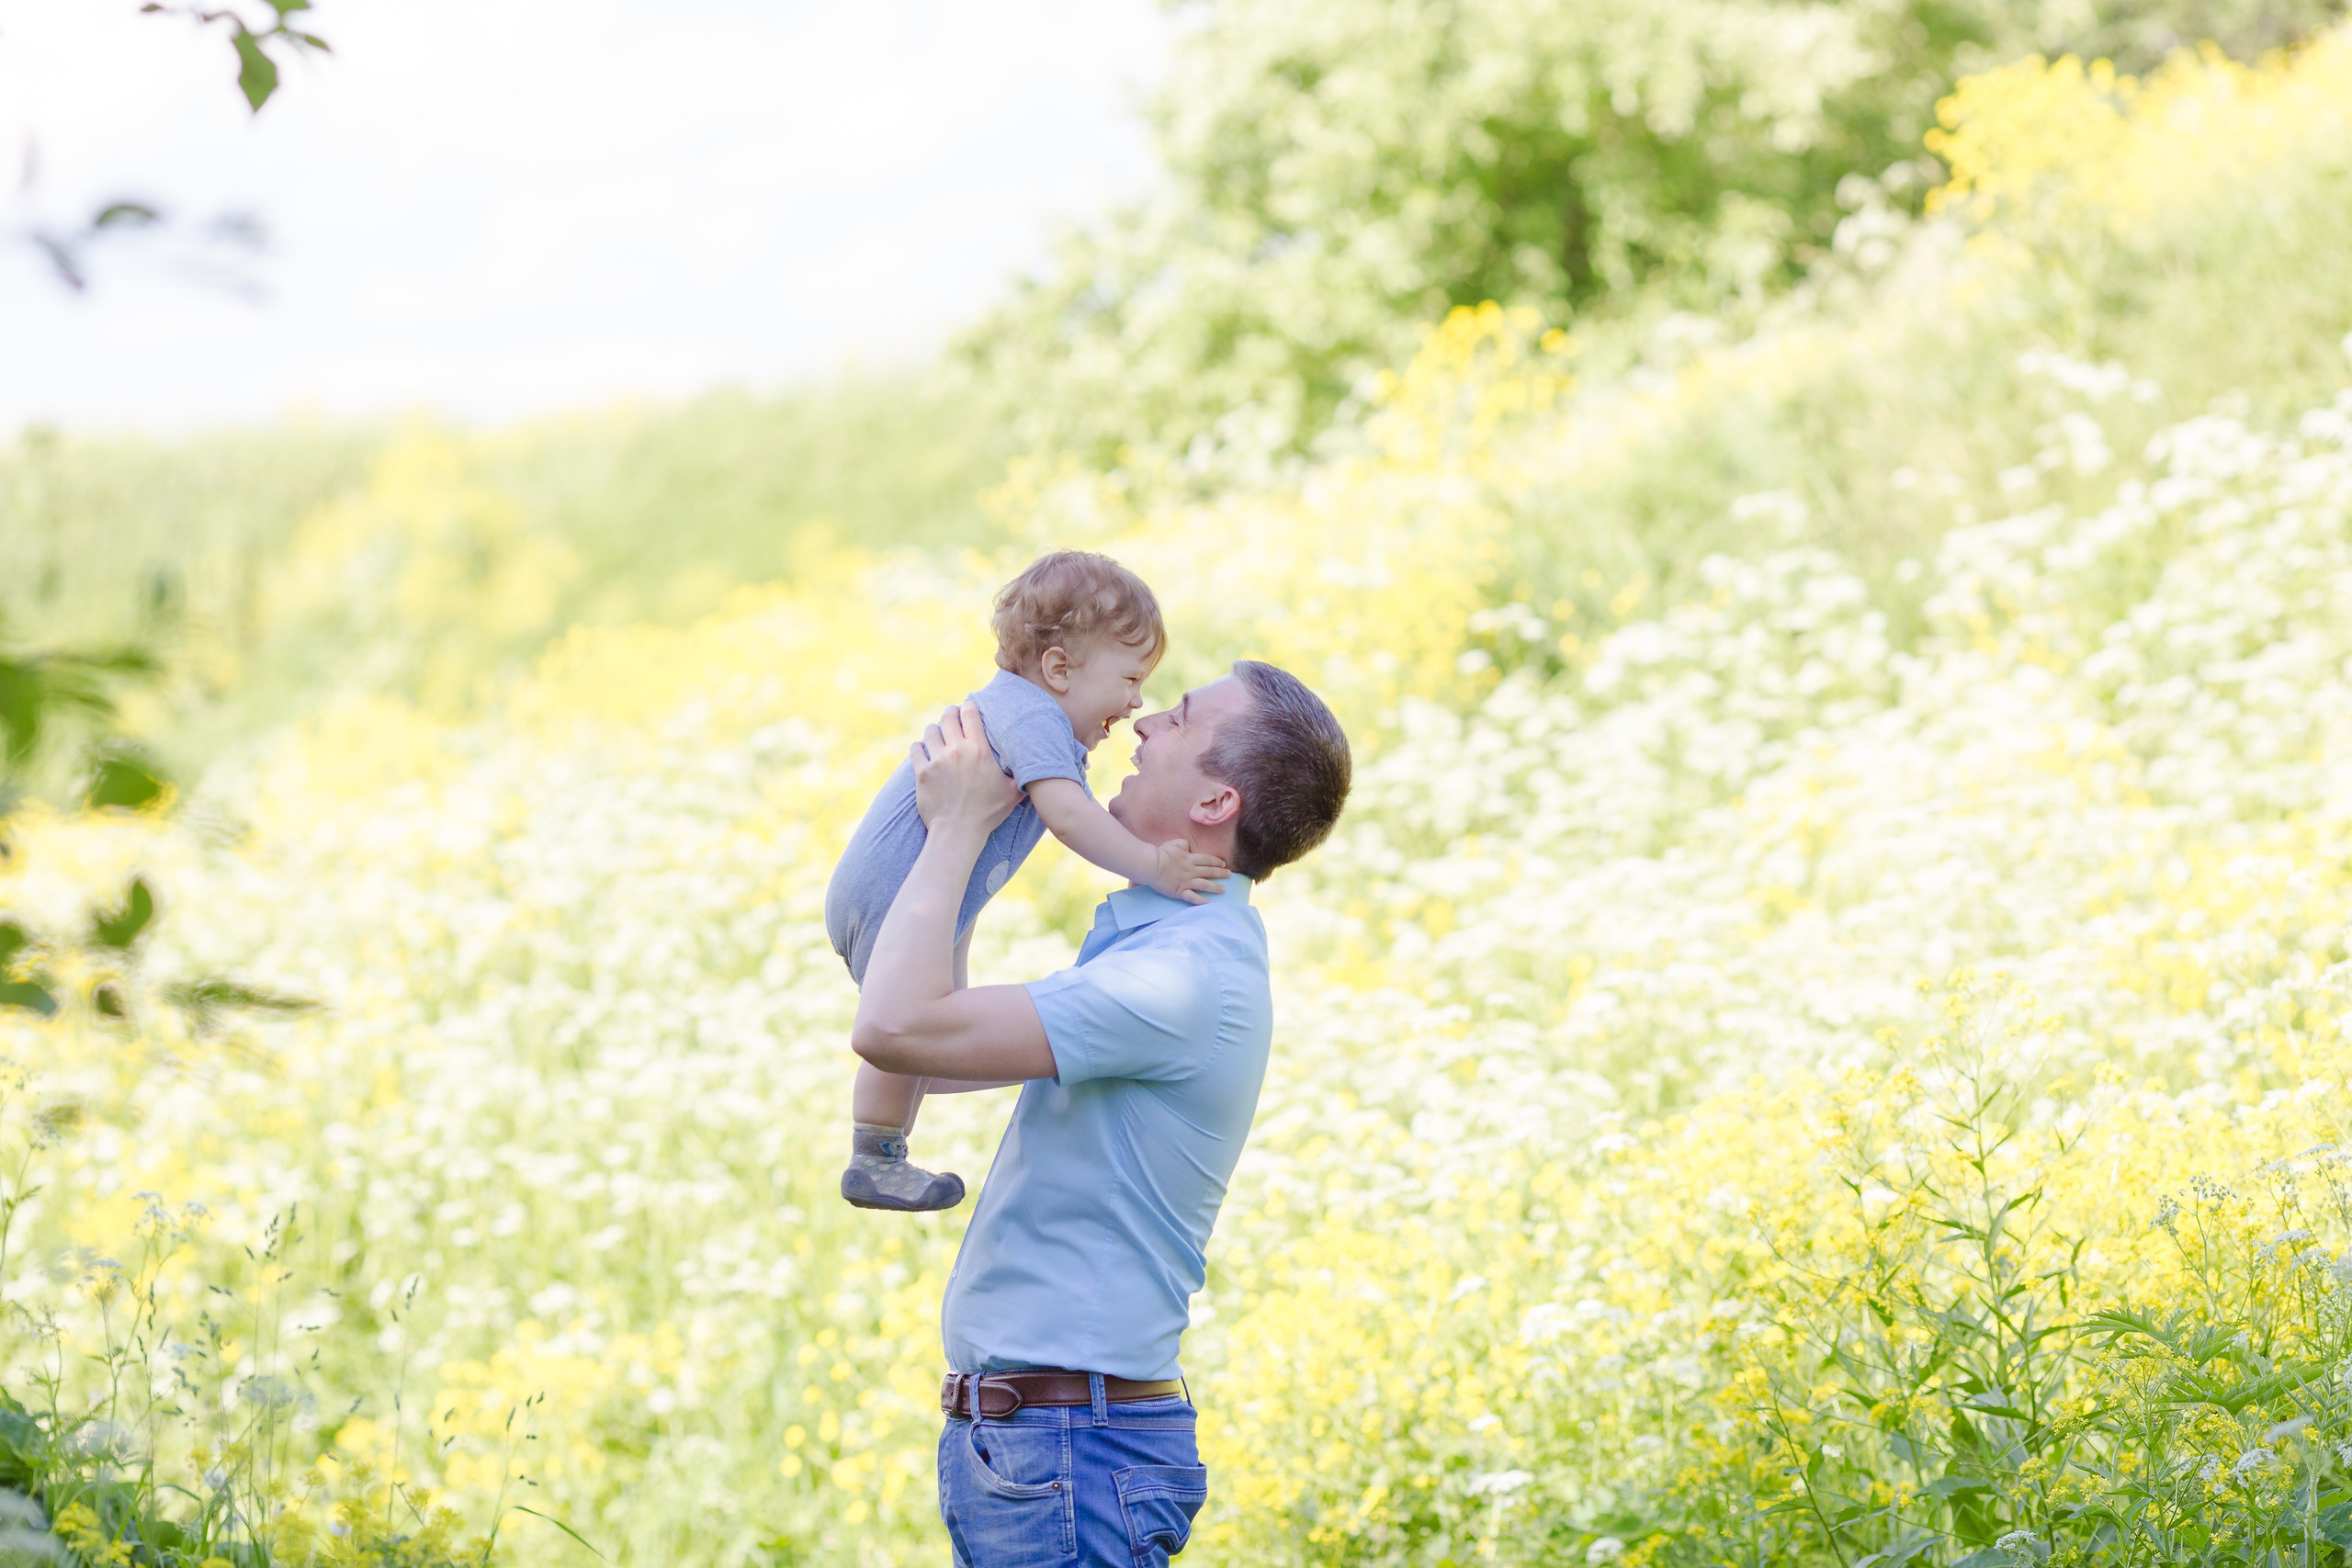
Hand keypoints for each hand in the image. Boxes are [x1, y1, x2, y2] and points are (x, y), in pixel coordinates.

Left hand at [912, 701, 1020, 841]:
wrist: (958, 832)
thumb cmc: (988, 813)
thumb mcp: (1012, 793)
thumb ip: (1022, 775)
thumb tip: (1036, 767)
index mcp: (979, 751)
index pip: (970, 714)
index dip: (969, 706)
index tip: (969, 706)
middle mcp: (957, 751)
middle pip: (948, 717)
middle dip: (950, 713)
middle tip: (952, 716)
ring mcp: (937, 760)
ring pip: (931, 730)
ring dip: (935, 729)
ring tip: (938, 733)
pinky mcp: (921, 772)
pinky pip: (916, 748)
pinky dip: (920, 747)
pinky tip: (924, 749)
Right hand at [1149, 838, 1227, 903]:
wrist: (1152, 865)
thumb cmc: (1161, 854)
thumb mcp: (1174, 844)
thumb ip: (1183, 844)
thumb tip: (1187, 846)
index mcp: (1189, 858)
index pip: (1207, 860)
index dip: (1216, 861)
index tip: (1223, 864)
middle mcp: (1191, 870)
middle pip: (1209, 871)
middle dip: (1220, 873)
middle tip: (1229, 875)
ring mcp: (1186, 881)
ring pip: (1204, 884)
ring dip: (1215, 887)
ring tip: (1223, 890)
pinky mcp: (1180, 891)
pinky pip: (1193, 897)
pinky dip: (1201, 901)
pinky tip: (1208, 903)